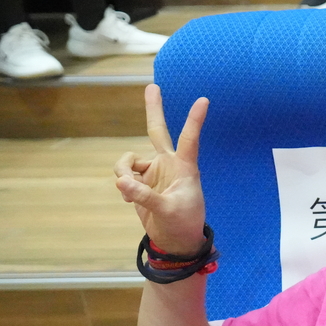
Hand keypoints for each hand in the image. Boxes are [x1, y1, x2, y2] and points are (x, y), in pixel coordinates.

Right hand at [114, 84, 208, 253]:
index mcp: (184, 167)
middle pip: (157, 131)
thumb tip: (121, 181)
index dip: (195, 120)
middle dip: (153, 109)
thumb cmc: (182, 223)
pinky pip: (122, 175)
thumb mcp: (166, 211)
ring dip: (122, 172)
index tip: (204, 100)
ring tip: (128, 192)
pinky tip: (129, 199)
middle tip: (152, 86)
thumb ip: (144, 195)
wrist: (174, 240)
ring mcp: (153, 171)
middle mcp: (168, 164)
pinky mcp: (140, 181)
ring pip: (127, 160)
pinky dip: (122, 185)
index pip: (190, 139)